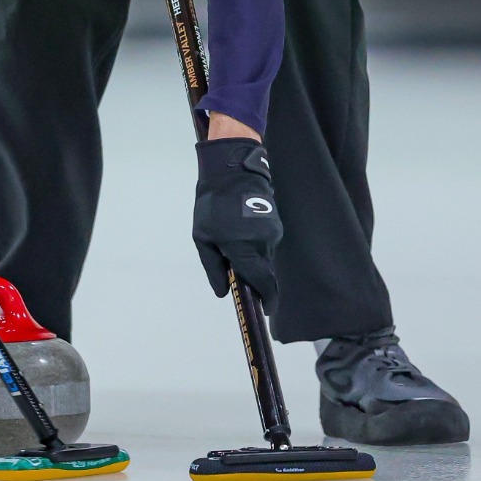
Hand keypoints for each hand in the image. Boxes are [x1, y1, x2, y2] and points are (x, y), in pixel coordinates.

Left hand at [191, 138, 281, 300]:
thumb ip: (214, 268)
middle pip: (263, 272)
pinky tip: (241, 231)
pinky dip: (256, 246)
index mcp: (243, 248)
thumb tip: (224, 292)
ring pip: (265, 258)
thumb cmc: (212, 205)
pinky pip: (267, 244)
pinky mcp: (277, 225)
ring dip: (253, 259)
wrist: (232, 171)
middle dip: (253, 277)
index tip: (266, 310)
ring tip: (232, 241)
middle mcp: (263, 243)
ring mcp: (273, 233)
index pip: (262, 282)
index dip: (266, 299)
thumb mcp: (203, 238)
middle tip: (235, 271)